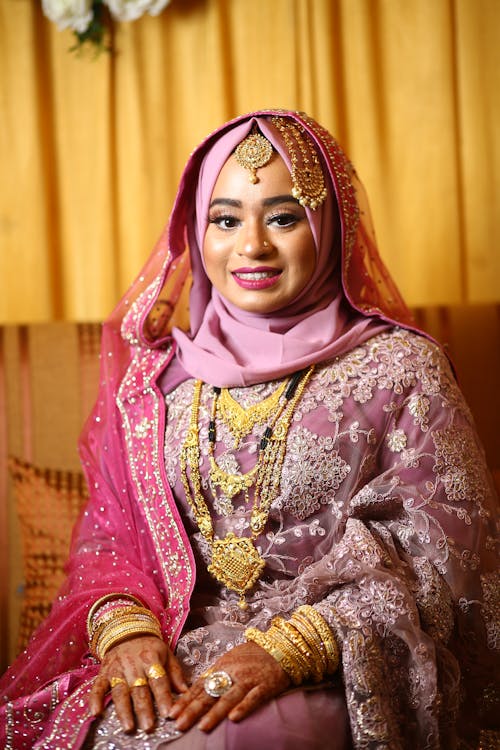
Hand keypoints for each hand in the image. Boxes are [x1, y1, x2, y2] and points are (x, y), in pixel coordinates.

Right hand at [89, 635, 187, 732]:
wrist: (127, 630)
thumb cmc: (150, 647)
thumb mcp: (166, 654)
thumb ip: (175, 674)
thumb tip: (186, 693)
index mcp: (151, 659)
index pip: (158, 680)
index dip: (163, 696)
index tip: (167, 713)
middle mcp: (133, 664)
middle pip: (139, 689)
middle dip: (143, 708)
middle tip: (148, 726)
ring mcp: (117, 669)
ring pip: (120, 691)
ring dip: (123, 709)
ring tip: (128, 727)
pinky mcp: (103, 672)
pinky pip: (97, 686)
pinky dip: (95, 699)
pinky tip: (96, 713)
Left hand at [168, 641, 290, 732]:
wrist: (281, 648)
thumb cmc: (254, 656)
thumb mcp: (231, 660)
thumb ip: (216, 674)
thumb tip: (197, 688)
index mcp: (222, 665)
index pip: (200, 685)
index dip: (186, 700)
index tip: (172, 713)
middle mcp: (233, 672)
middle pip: (210, 693)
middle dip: (193, 709)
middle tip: (179, 724)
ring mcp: (249, 679)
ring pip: (229, 697)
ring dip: (215, 713)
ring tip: (202, 727)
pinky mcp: (265, 686)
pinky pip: (253, 698)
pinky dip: (244, 708)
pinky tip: (234, 719)